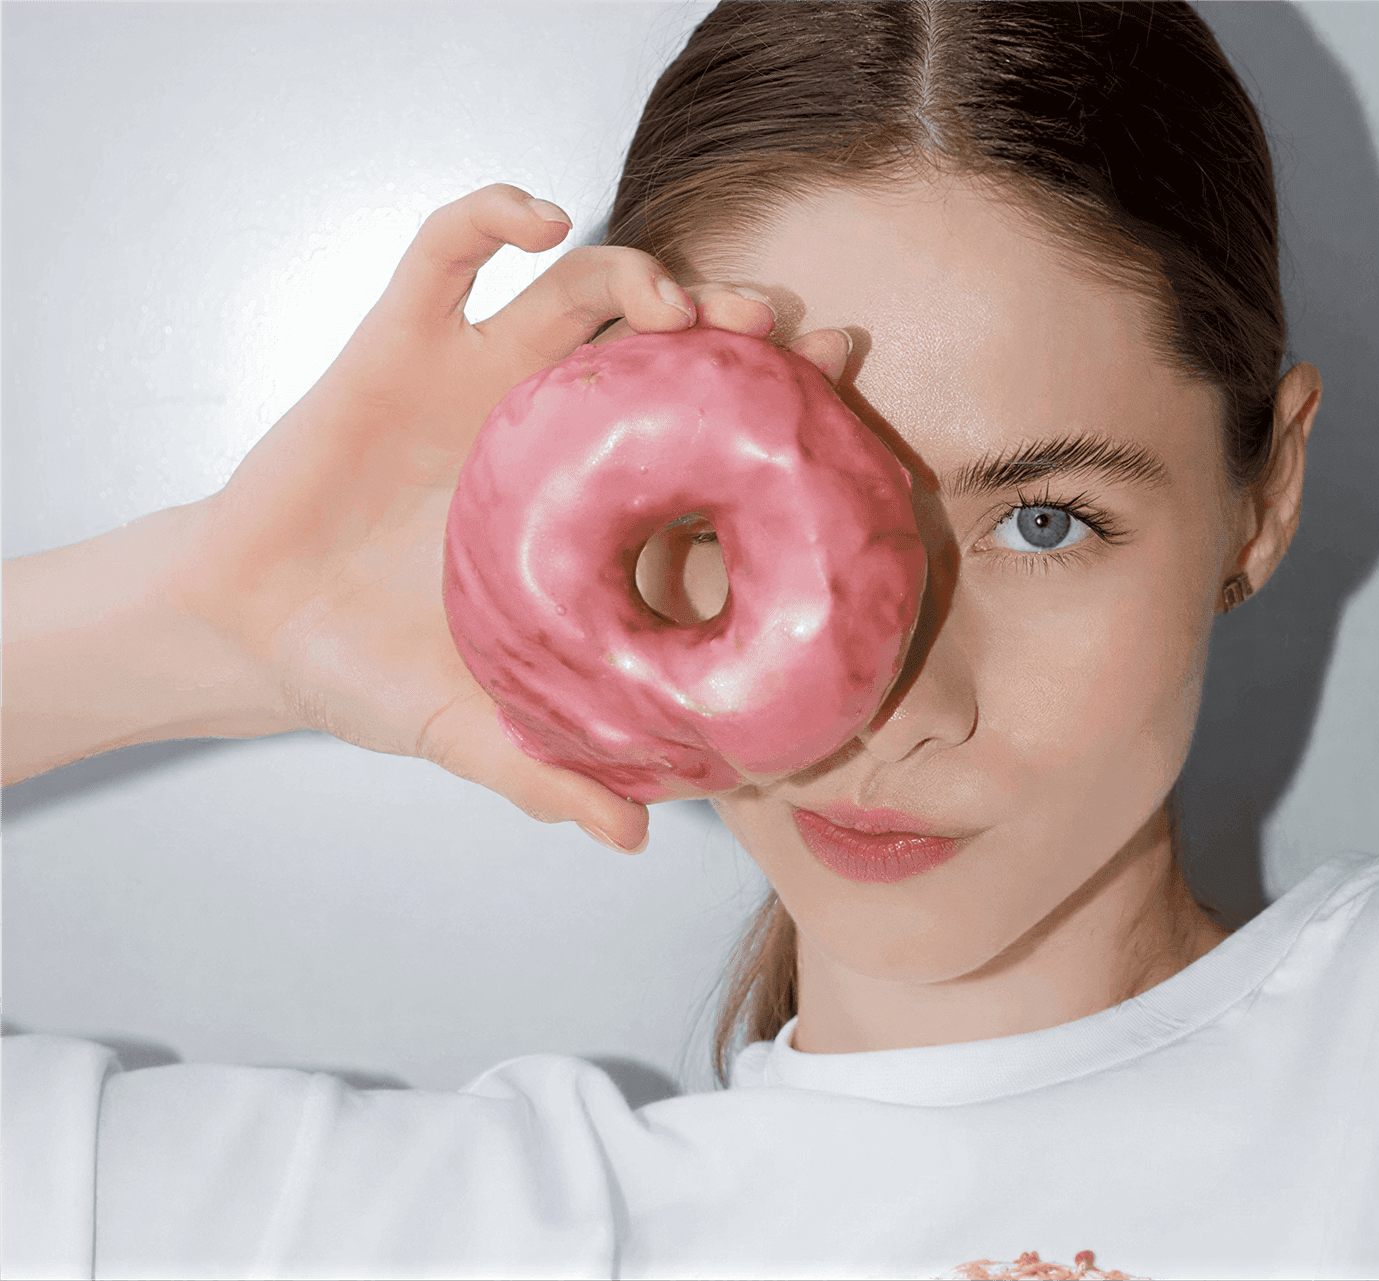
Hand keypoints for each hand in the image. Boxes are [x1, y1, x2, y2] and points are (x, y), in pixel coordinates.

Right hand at [169, 184, 850, 850]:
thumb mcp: (473, 731)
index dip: (779, 402)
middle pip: (667, 346)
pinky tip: (539, 215)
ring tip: (676, 303)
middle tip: (779, 334)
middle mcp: (555, 427)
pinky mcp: (397, 345)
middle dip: (731, 324)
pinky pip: (444, 253)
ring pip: (579, 287)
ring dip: (637, 274)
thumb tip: (640, 839)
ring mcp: (481, 378)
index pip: (708, 434)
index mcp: (592, 505)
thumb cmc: (374, 674)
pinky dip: (491, 215)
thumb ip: (550, 773)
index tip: (840, 382)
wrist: (257, 634)